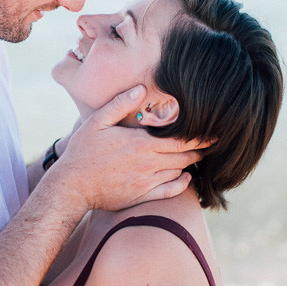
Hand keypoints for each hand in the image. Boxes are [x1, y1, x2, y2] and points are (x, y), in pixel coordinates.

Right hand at [55, 85, 210, 209]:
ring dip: (190, 164)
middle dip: (201, 149)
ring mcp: (146, 181)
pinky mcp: (141, 196)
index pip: (180, 139)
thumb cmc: (82, 151)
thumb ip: (120, 104)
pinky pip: (170, 191)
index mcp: (141, 143)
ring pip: (179, 172)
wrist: (72, 186)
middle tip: (214, 143)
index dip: (199, 136)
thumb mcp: (97, 122)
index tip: (213, 132)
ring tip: (200, 156)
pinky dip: (182, 184)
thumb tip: (141, 88)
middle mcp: (148, 163)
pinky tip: (185, 178)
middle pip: (184, 156)